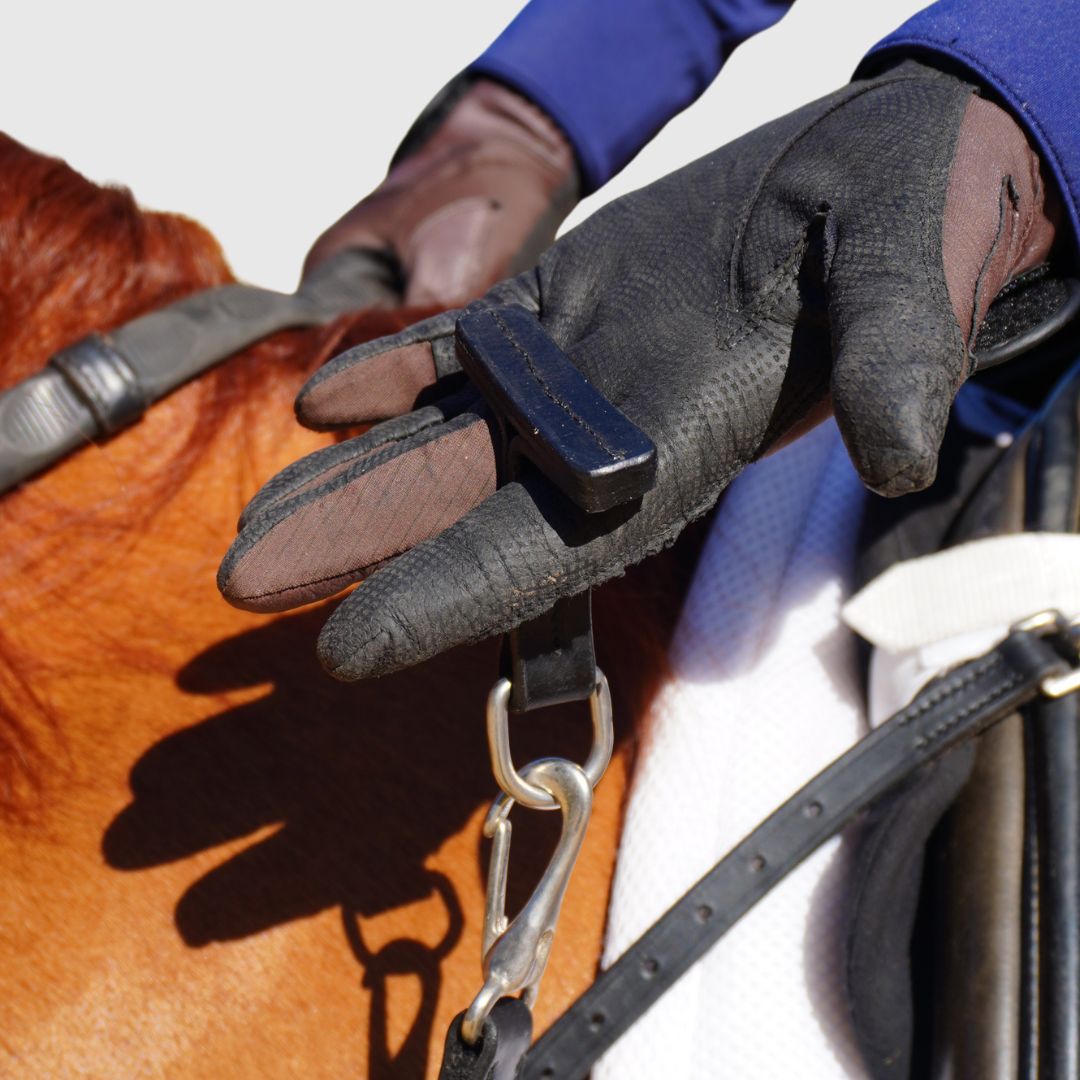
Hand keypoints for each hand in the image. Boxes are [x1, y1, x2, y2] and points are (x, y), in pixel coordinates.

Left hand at [220, 61, 1060, 680]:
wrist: (880, 169)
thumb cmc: (907, 222)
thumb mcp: (910, 282)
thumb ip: (899, 360)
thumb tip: (899, 448)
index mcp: (684, 440)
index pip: (550, 545)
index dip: (448, 598)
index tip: (347, 651)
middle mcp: (616, 426)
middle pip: (464, 507)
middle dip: (356, 550)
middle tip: (240, 589)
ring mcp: (580, 364)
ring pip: (445, 436)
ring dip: (349, 482)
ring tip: (255, 531)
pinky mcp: (565, 301)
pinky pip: (463, 349)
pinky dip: (393, 373)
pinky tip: (319, 398)